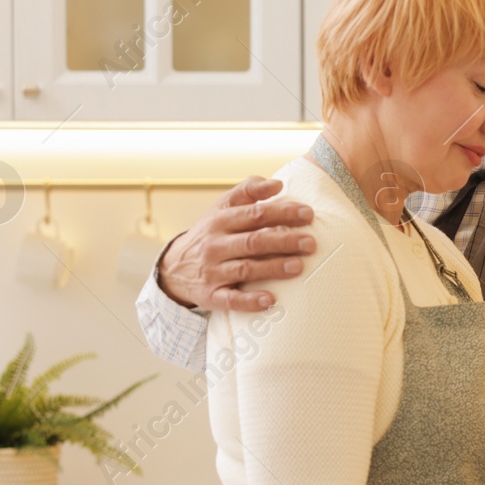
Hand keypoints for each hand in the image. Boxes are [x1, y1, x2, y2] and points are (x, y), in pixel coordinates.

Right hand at [158, 176, 316, 310]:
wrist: (174, 268)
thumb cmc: (211, 234)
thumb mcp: (221, 209)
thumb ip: (247, 192)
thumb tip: (276, 183)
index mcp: (221, 220)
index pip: (254, 214)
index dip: (282, 212)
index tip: (308, 214)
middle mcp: (215, 245)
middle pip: (253, 241)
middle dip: (284, 241)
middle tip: (311, 243)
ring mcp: (212, 271)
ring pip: (245, 269)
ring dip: (272, 268)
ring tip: (298, 267)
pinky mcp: (210, 296)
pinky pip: (231, 299)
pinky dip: (250, 301)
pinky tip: (270, 300)